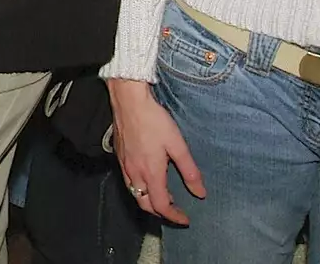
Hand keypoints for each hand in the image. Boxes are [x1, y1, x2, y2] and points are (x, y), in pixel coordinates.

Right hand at [107, 79, 205, 224]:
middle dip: (160, 212)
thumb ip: (189, 171)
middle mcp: (135, 173)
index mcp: (151, 173)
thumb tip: (200, 193)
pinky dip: (139, 189)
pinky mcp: (119, 156)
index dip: (174, 216)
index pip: (161, 205)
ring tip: (163, 197)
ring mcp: (124, 165)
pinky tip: (147, 179)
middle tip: (175, 211)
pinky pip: (128, 181)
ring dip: (148, 201)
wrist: (129, 101)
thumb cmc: (154, 121)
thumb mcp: (178, 145)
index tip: (186, 219)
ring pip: (134, 193)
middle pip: (144, 204)